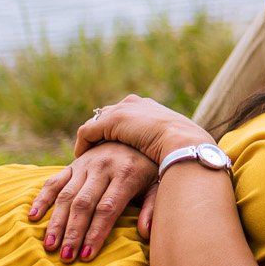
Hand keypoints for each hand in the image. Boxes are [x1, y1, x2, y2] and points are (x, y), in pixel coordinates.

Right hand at [28, 142, 161, 261]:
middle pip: (84, 204)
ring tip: (50, 246)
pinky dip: (42, 198)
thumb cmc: (152, 168)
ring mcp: (86, 164)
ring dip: (56, 222)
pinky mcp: (74, 163)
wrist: (143, 132)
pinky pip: (54, 181)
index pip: (107, 209)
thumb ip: (152, 207)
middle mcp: (103, 167)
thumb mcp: (159, 184)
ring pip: (66, 195)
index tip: (87, 256)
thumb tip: (145, 233)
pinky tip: (33, 217)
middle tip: (66, 257)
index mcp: (126, 174)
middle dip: (73, 233)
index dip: (96, 233)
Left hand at [73, 93, 210, 163]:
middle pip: (107, 115)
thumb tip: (160, 162)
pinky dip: (82, 145)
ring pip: (95, 123)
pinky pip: (87, 133)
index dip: (116, 130)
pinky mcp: (111, 121)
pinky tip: (81, 158)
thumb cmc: (183, 148)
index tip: (112, 147)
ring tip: (86, 157)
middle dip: (100, 131)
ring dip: (90, 140)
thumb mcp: (170, 144)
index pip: (125, 114)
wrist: (182, 141)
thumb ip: (160, 145)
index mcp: (149, 106)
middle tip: (94, 152)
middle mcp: (133, 103)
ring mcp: (121, 110)